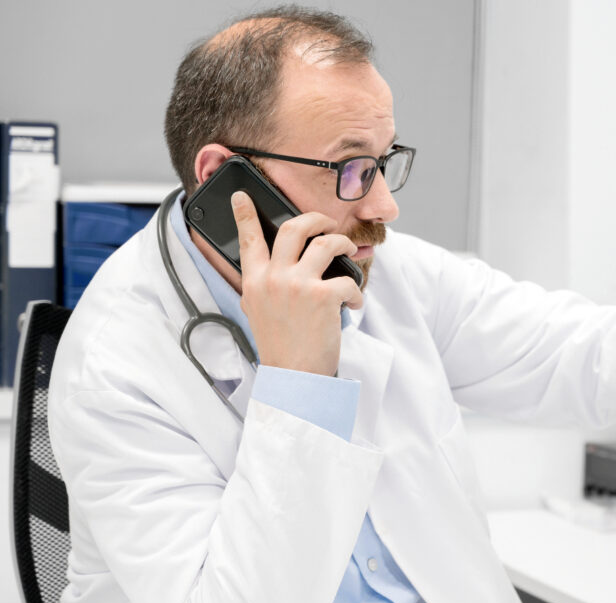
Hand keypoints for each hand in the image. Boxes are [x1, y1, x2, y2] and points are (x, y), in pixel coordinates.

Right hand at [232, 191, 363, 375]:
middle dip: (316, 219)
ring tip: (350, 252)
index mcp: (254, 282)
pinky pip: (347, 278)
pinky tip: (353, 304)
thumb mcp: (259, 312)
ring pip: (327, 243)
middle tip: (327, 223)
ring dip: (344, 244)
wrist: (294, 376)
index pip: (248, 240)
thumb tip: (278, 269)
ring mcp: (298, 285)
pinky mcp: (323, 296)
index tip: (242, 197)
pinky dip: (356, 291)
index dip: (244, 215)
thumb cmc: (282, 347)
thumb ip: (265, 286)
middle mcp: (273, 278)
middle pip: (294, 228)